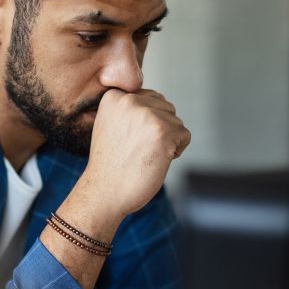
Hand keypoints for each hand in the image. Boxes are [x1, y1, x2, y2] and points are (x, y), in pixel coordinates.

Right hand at [82, 88, 189, 223]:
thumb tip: (161, 99)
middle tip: (136, 150)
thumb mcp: (110, 124)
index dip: (145, 122)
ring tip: (144, 156)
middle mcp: (130, 100)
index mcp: (114, 96)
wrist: (103, 192)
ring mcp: (148, 115)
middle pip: (165, 107)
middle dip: (158, 129)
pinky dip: (175, 151)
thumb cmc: (110, 163)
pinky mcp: (164, 132)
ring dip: (167, 141)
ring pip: (176, 122)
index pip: (149, 98)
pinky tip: (155, 161)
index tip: (127, 140)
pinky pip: (185, 135)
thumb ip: (130, 108)